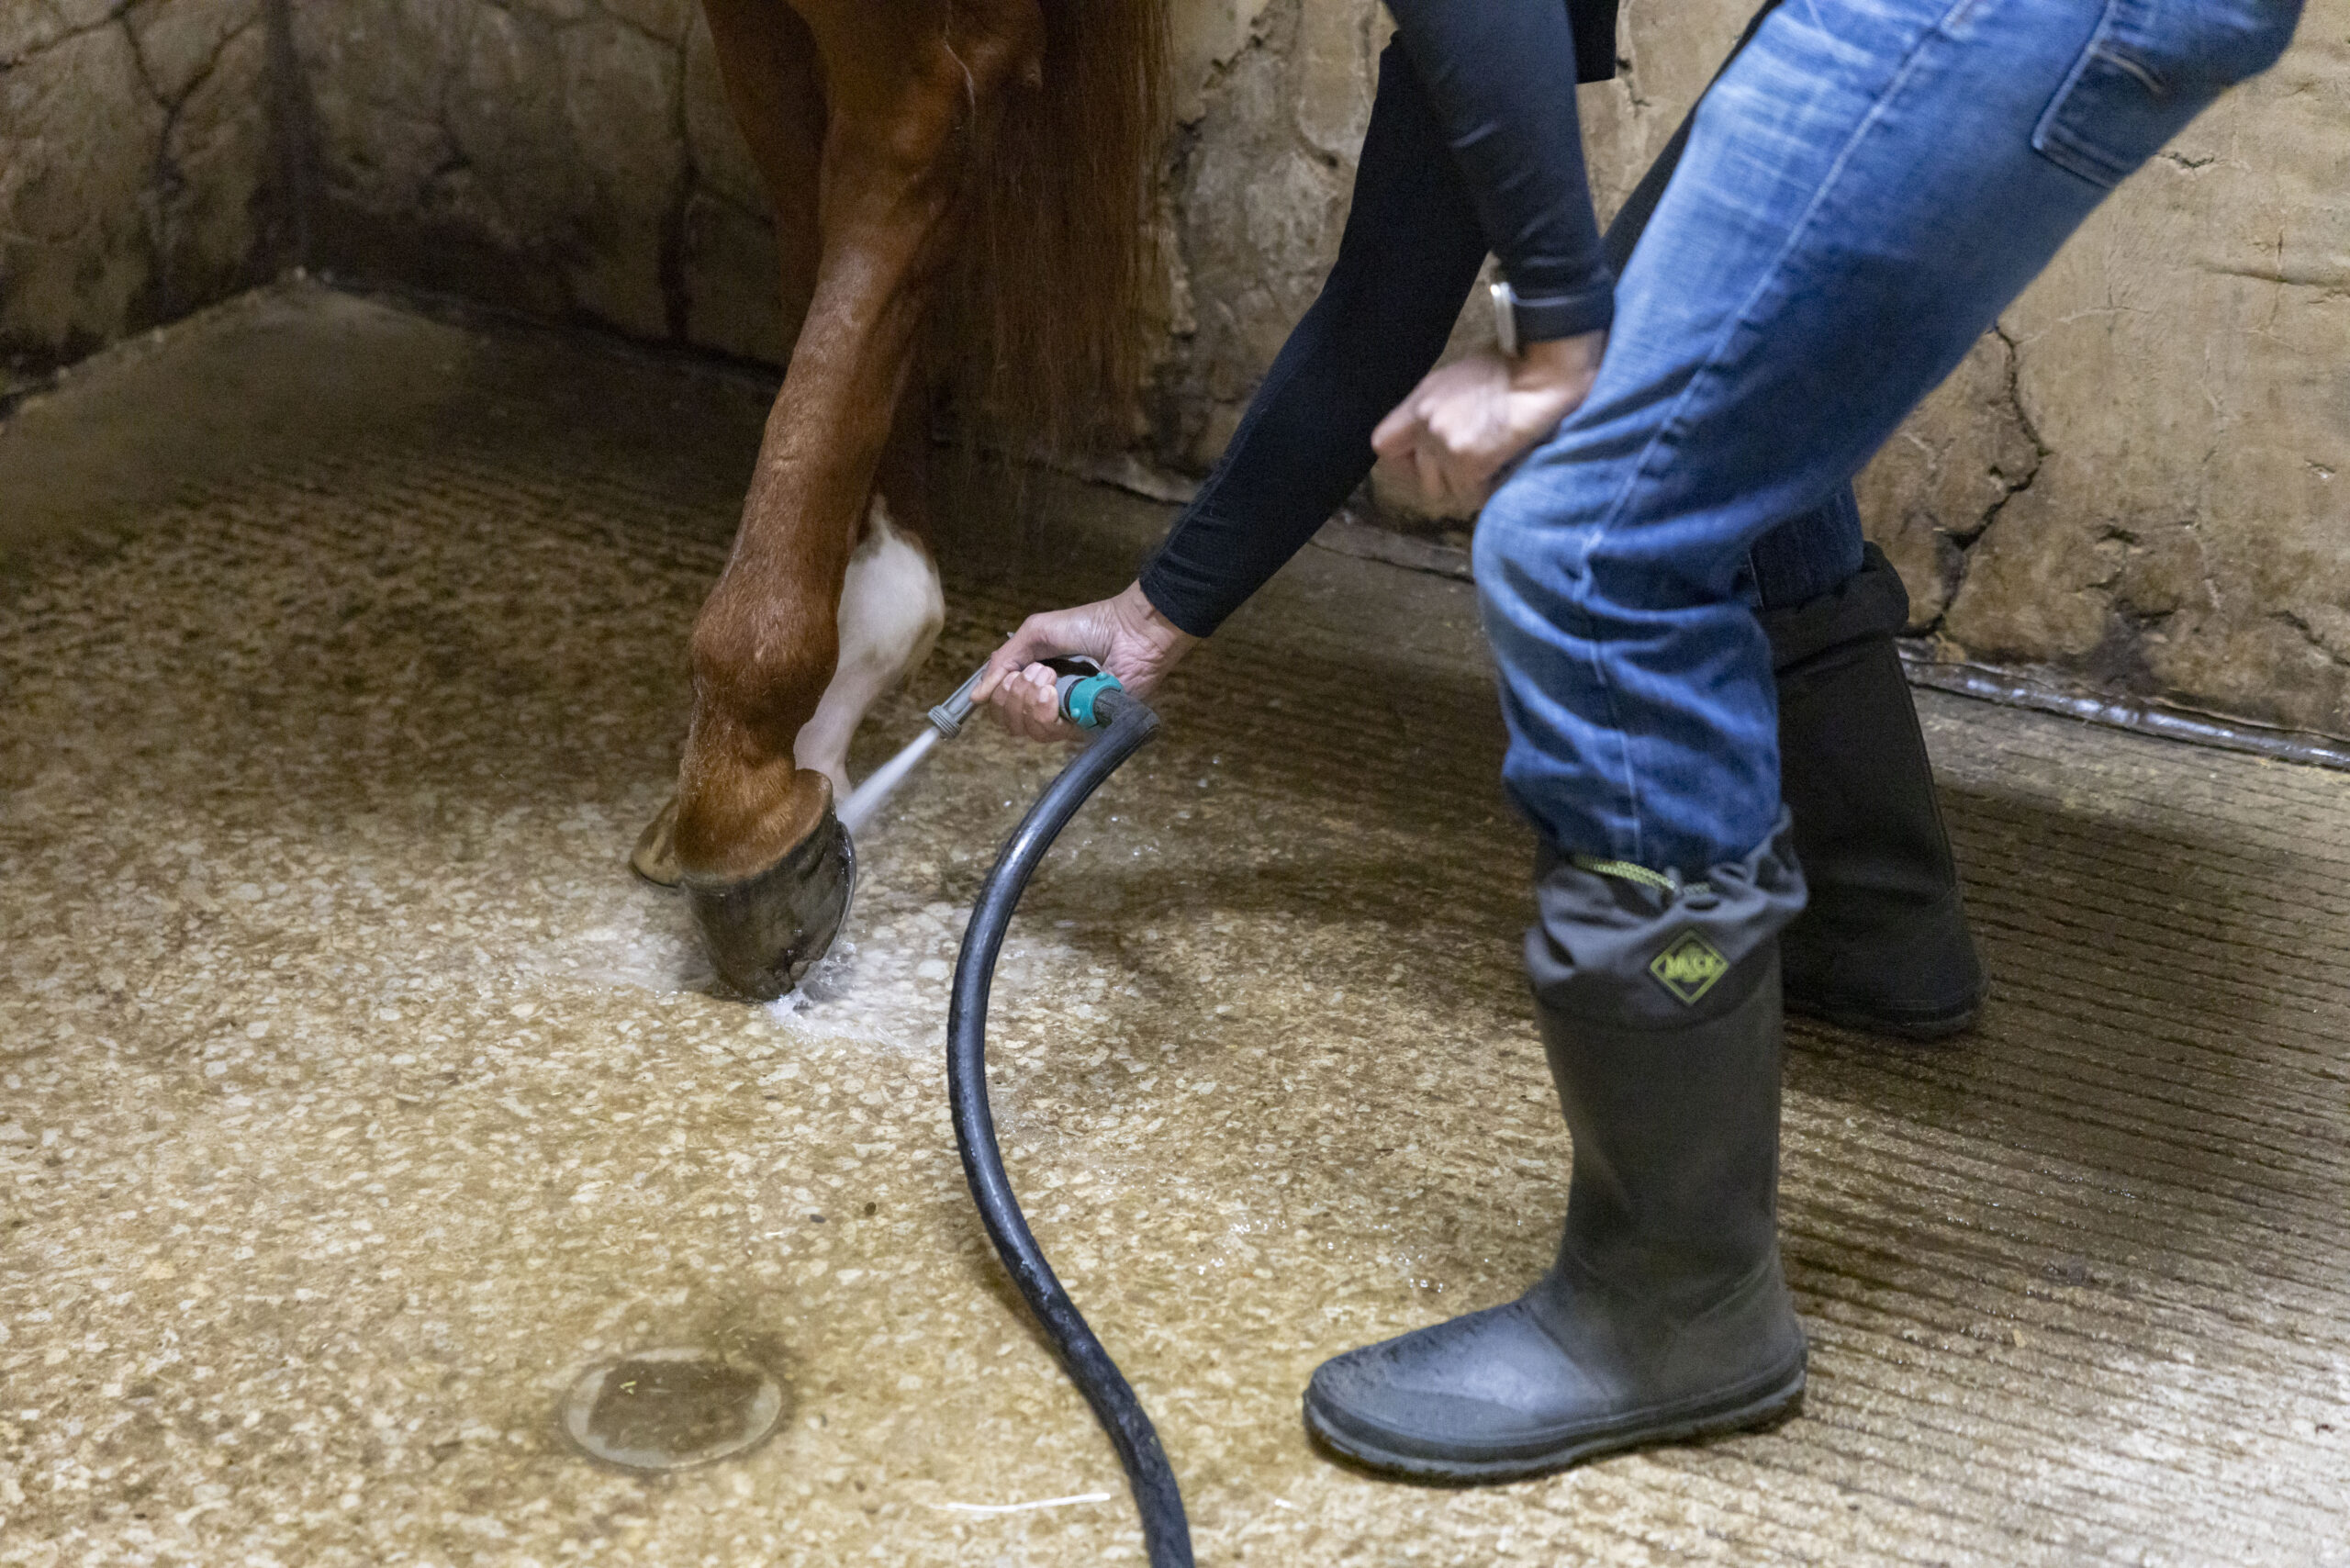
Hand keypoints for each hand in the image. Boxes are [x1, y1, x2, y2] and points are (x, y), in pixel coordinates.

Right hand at [973, 581, 1199, 741]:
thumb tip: (977, 697)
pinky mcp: (1087, 728)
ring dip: (1028, 700)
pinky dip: (1044, 709)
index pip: (1003, 707)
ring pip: (1028, 730)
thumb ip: (1004, 661)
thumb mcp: (1035, 633)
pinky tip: (1053, 691)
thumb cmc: (1088, 625)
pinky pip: (1051, 733)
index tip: (1014, 672)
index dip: (999, 694)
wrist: (1129, 630)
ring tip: (1049, 676)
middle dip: (1013, 695)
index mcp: (1036, 682)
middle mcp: (1049, 704)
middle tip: (1037, 671)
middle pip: (1010, 722)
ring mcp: (1068, 718)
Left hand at [1371, 329, 1607, 511]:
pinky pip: (1472, 493)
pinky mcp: (1467, 460)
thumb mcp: (1461, 382)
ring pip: (1446, 491)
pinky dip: (1491, 486)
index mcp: (1420, 400)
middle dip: (1445, 481)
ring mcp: (1444, 441)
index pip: (1383, 445)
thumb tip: (1440, 444)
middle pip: (1418, 478)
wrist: (1547, 368)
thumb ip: (1441, 411)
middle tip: (1474, 469)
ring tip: (1496, 460)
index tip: (1427, 466)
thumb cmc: (1517, 369)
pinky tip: (1508, 462)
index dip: (1405, 463)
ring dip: (1470, 485)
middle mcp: (1424, 420)